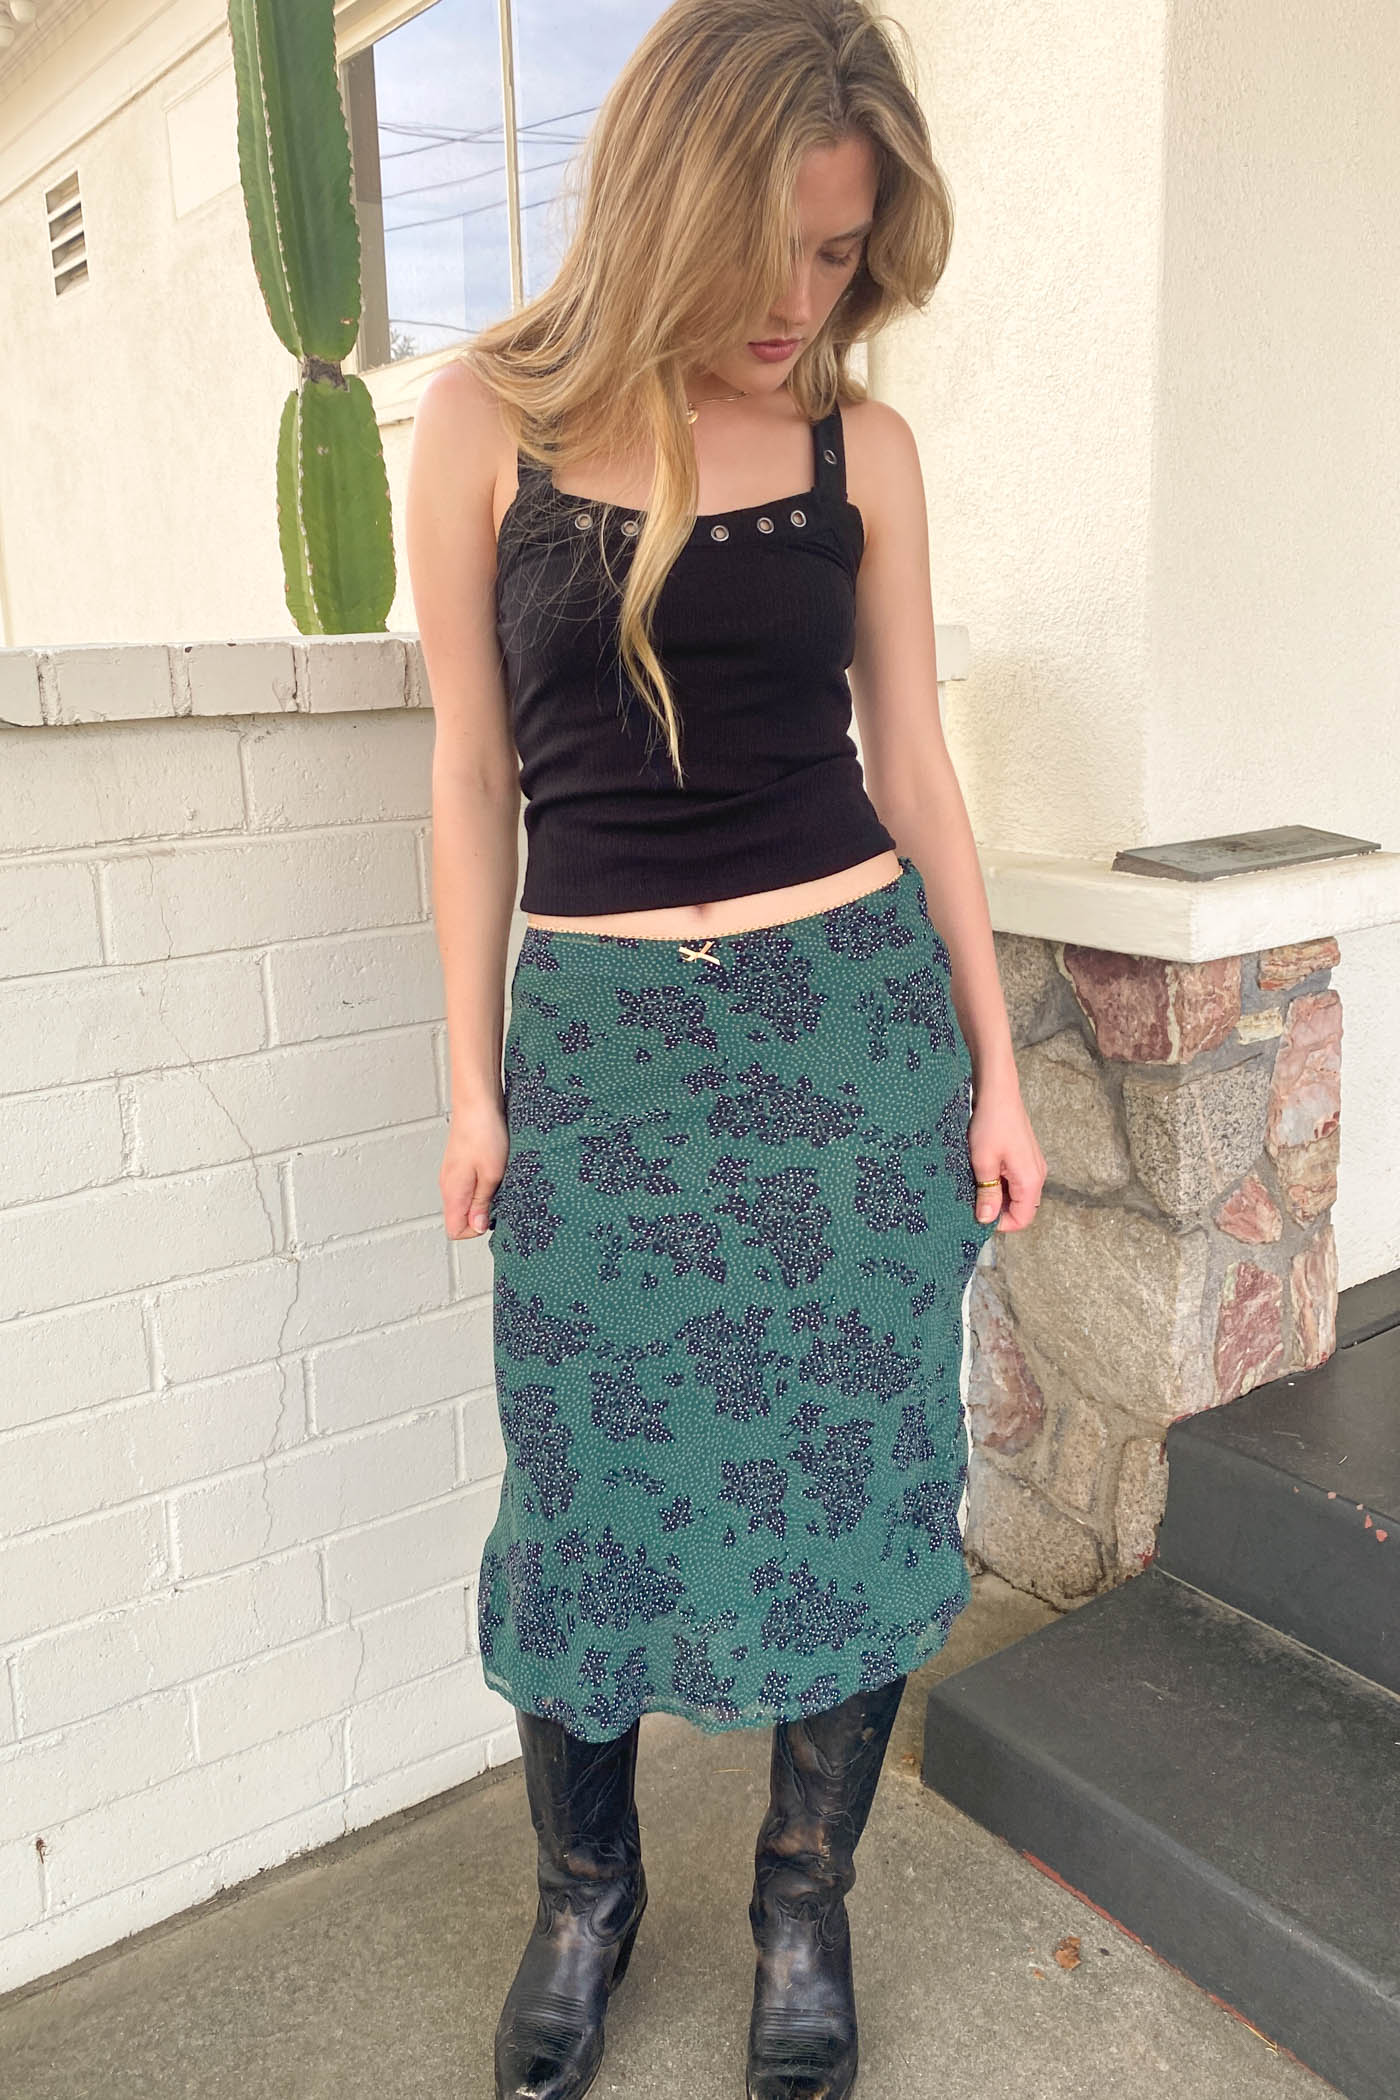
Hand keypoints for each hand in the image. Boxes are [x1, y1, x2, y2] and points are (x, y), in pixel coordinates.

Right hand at [441, 1097, 508, 1238]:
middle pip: (460, 1218)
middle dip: (482, 1215)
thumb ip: (482, 1203)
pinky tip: (495, 1171)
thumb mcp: (492, 1174)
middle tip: (499, 1196)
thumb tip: (477, 1227)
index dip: (476, 1230)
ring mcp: (453, 1174)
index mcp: (453, 1192)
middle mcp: (448, 1185)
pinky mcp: (460, 1164)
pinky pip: (469, 1186)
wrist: (477, 1101)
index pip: (454, 1231)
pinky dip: (483, 1185)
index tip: (493, 1214)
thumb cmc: (484, 1132)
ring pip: (466, 1201)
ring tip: (498, 1181)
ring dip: (484, 1199)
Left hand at [968, 1069, 1044, 1232]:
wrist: (998, 1092)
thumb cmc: (991, 1124)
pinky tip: (983, 1172)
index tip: (977, 1216)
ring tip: (976, 1184)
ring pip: (1017, 1195)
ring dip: (997, 1195)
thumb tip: (986, 1219)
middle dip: (998, 1210)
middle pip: (1021, 1208)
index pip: (1022, 1219)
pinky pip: (1015, 1180)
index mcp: (1031, 1180)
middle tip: (973, 1201)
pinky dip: (1000, 1183)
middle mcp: (1037, 1175)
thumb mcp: (983, 1162)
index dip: (1000, 1223)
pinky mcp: (1026, 1157)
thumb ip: (987, 1194)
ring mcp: (1033, 1165)